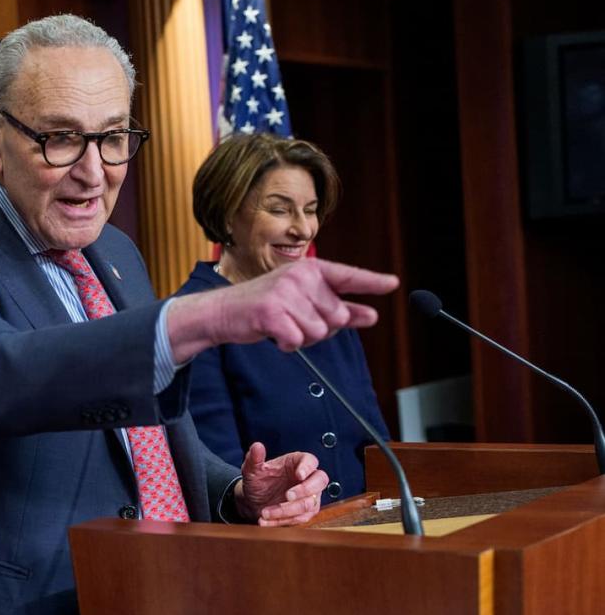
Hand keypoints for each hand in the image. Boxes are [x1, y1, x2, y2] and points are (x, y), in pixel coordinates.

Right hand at [167, 258, 399, 361]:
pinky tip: (273, 334)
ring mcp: (285, 293)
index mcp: (309, 270)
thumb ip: (337, 309)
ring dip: (302, 338)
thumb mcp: (302, 302)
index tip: (393, 284)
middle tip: (295, 321)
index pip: (348, 276)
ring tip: (282, 326)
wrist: (221, 312)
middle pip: (337, 317)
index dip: (372, 282)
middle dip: (320, 328)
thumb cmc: (263, 307)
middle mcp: (300, 277)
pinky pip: (298, 340)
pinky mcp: (272, 312)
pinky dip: (287, 344)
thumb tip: (371, 316)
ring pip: (319, 332)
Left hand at [234, 442, 327, 525]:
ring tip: (265, 512)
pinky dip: (281, 521)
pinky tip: (265, 521)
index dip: (308, 467)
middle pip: (320, 481)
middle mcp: (308, 479)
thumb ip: (254, 458)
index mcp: (298, 462)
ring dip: (287, 510)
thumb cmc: (258, 481)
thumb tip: (256, 446)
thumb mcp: (252, 470)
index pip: (311, 461)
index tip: (299, 474)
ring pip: (309, 504)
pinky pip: (299, 519)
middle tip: (288, 495)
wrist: (254, 501)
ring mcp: (310, 497)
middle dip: (305, 490)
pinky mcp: (306, 513)